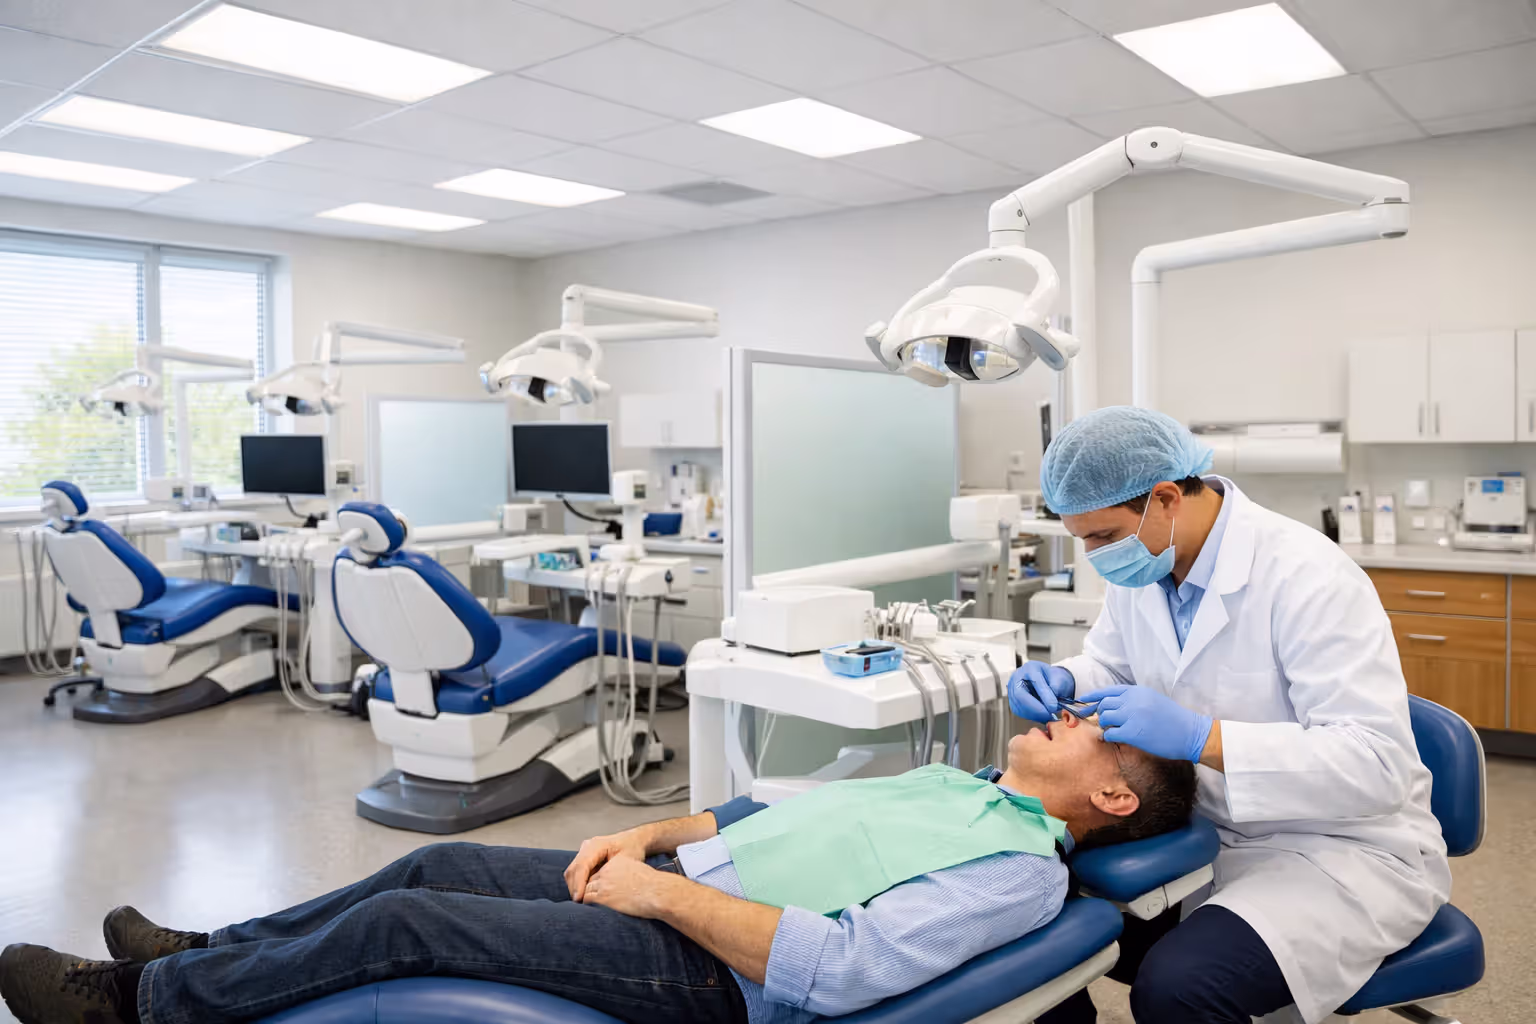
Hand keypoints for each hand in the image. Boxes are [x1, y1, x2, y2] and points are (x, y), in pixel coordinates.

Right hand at [565, 829, 649, 900]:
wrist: (633, 841)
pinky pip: (576, 873)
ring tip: (582, 902)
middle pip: (573, 870)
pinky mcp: (584, 859)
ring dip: (575, 887)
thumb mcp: (626, 860)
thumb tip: (598, 891)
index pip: (581, 866)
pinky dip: (578, 885)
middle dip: (575, 888)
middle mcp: (587, 847)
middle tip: (579, 904)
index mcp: (596, 845)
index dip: (578, 883)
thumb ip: (611, 874)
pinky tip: (585, 895)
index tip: (579, 899)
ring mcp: (584, 852)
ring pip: (572, 872)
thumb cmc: (632, 849)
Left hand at [580, 856, 679, 918]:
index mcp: (618, 862)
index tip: (600, 890)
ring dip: (587, 897)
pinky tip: (589, 910)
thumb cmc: (655, 886)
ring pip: (587, 889)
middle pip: (591, 879)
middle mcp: (608, 870)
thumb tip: (629, 887)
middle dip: (590, 889)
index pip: (600, 871)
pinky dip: (586, 904)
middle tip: (589, 899)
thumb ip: (630, 876)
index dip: (599, 882)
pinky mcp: (603, 896)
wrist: (657, 892)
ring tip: (587, 907)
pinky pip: (587, 899)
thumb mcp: (641, 873)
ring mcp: (604, 883)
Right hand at [1008, 662, 1075, 721]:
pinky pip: (1019, 711)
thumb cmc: (1053, 679)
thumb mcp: (1060, 678)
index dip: (1044, 695)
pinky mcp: (1013, 701)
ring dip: (1034, 714)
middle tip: (1048, 715)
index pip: (1035, 681)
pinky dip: (1031, 716)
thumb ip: (1057, 687)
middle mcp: (1017, 677)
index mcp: (1030, 668)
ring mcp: (1012, 689)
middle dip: (1035, 708)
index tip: (1053, 706)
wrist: (1048, 682)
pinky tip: (1041, 716)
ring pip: (1018, 705)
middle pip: (1020, 695)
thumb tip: (1051, 704)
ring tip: (1047, 716)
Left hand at [1077, 684, 1211, 762]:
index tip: (1083, 701)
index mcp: (1137, 691)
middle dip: (1099, 713)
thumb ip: (1133, 699)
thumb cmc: (1173, 719)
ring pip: (1104, 718)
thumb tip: (1111, 705)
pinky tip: (1115, 738)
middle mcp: (1132, 700)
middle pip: (1104, 704)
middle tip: (1102, 722)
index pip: (1108, 691)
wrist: (1190, 733)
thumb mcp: (1153, 700)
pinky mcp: (1132, 733)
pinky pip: (1110, 733)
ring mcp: (1132, 716)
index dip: (1093, 696)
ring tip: (1112, 730)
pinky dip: (1109, 736)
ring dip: (1105, 725)